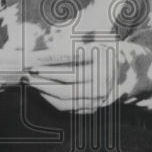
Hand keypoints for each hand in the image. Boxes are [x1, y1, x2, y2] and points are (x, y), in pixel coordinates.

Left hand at [24, 41, 150, 113]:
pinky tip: (41, 90)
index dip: (50, 71)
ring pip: (65, 102)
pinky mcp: (92, 109)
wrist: (125, 69)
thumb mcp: (91, 42)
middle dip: (42, 83)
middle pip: (65, 90)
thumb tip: (40, 53)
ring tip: (31, 82)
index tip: (33, 66)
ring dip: (44, 93)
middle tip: (26, 75)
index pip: (71, 73)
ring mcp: (98, 101)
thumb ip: (69, 46)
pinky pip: (67, 109)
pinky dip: (52, 100)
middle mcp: (102, 87)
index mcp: (102, 68)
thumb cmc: (101, 51)